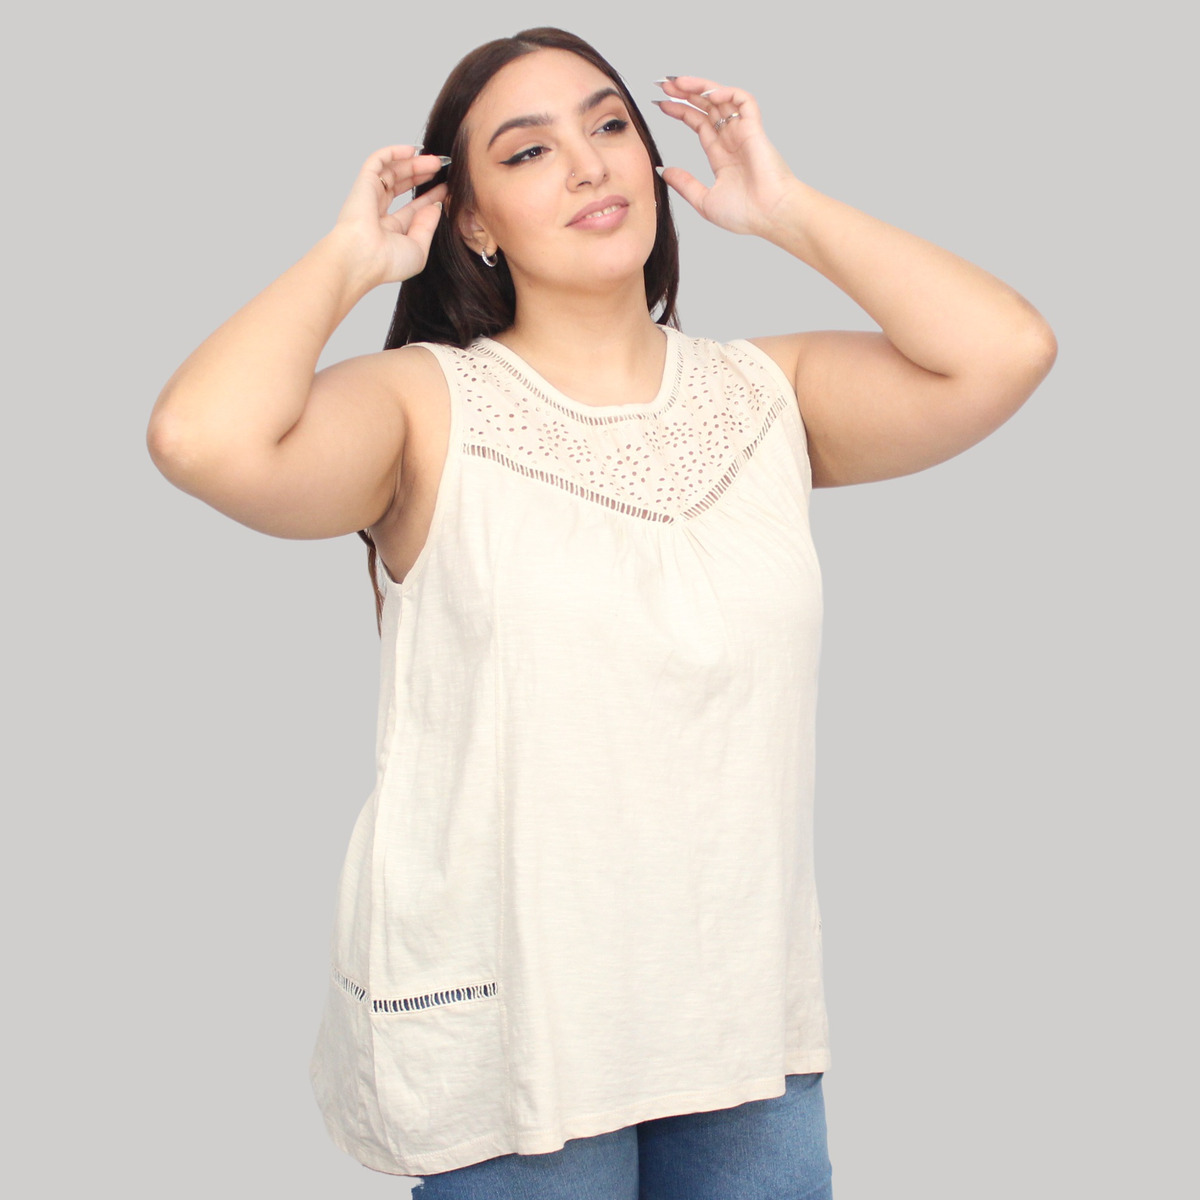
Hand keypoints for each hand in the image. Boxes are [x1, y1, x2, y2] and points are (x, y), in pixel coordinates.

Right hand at [331, 144, 449, 285]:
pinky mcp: (363, 183)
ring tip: (435, 161)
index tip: (445, 188)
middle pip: (401, 187)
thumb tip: (435, 206)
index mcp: (390, 232)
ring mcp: (370, 198)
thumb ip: (427, 226)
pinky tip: (412, 150)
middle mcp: (378, 214)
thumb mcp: (418, 248)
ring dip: (413, 163)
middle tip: (440, 168)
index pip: (412, 209)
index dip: (429, 197)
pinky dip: (393, 152)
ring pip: (392, 172)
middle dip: (421, 176)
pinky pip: (378, 161)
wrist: (363, 257)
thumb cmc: (387, 262)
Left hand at [652, 78, 798, 237]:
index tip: (660, 104)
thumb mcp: (704, 200)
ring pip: (722, 98)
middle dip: (686, 93)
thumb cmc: (745, 214)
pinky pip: (743, 100)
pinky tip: (708, 92)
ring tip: (677, 82)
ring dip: (700, 87)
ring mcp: (744, 132)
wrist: (770, 215)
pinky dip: (727, 92)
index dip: (681, 111)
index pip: (699, 124)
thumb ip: (684, 184)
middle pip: (707, 107)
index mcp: (721, 156)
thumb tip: (663, 171)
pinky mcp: (755, 128)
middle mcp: (732, 140)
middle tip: (663, 84)